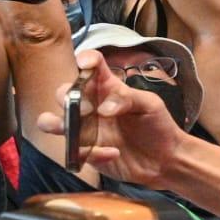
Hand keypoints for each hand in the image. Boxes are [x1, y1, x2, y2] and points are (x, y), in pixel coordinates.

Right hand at [36, 51, 187, 184]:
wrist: (166, 160)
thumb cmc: (158, 126)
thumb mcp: (150, 105)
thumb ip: (128, 98)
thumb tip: (102, 108)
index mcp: (108, 89)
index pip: (92, 67)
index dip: (86, 60)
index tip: (85, 64)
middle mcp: (92, 107)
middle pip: (64, 92)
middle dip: (66, 96)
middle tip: (86, 108)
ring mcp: (86, 130)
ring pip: (52, 122)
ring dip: (53, 123)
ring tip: (69, 129)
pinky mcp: (87, 153)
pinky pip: (76, 152)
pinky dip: (93, 154)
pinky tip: (114, 153)